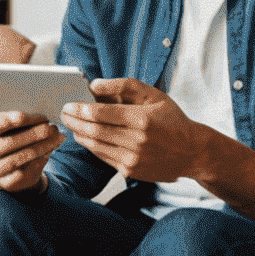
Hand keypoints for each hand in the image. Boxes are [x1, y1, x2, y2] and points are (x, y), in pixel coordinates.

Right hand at [0, 111, 62, 193]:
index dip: (4, 122)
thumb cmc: (19, 137)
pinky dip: (38, 162)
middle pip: (6, 144)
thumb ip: (29, 121)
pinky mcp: (5, 182)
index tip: (22, 117)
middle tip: (49, 128)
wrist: (21, 164)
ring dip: (39, 148)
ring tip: (57, 138)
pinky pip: (22, 174)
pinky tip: (49, 153)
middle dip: (31, 135)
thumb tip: (47, 122)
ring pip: (15, 160)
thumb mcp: (20, 126)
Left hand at [61, 80, 207, 183]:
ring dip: (79, 134)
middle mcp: (137, 141)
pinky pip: (102, 156)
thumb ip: (124, 86)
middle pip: (95, 131)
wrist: (191, 151)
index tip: (68, 105)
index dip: (82, 109)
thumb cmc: (171, 119)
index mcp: (143, 119)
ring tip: (71, 124)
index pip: (103, 114)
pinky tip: (85, 136)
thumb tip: (94, 84)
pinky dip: (90, 146)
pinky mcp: (129, 170)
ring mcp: (132, 158)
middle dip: (75, 121)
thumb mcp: (153, 95)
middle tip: (63, 114)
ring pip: (95, 146)